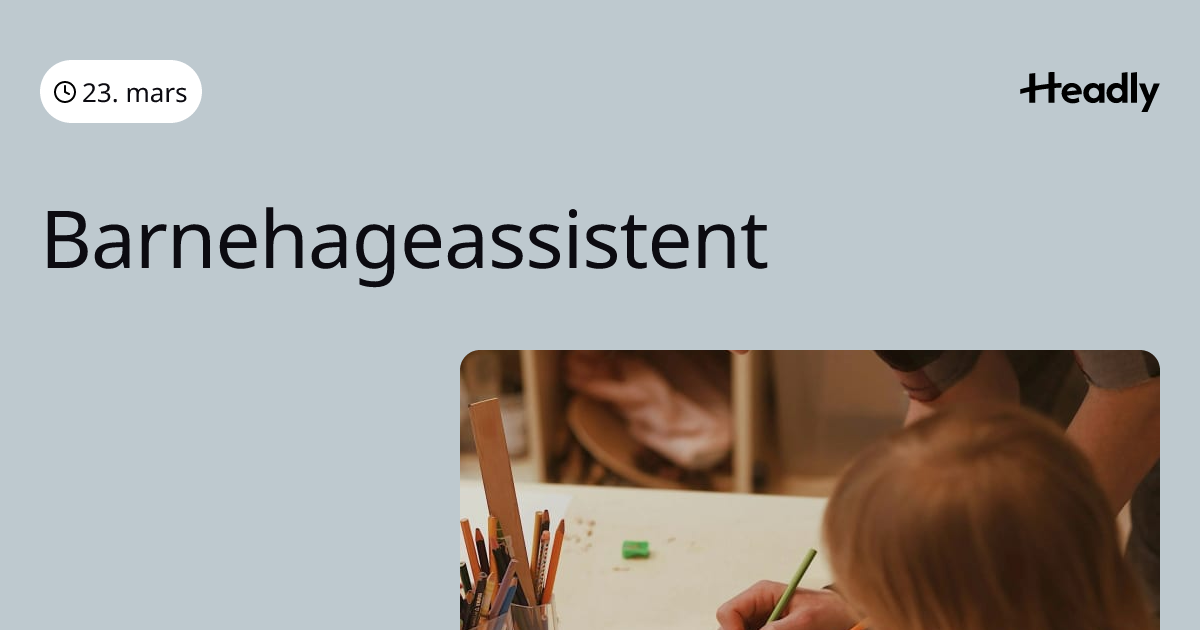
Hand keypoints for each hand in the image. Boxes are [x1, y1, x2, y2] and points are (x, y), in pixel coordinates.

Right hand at [716, 582, 858, 629]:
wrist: (841, 615)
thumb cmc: (827, 611)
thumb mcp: (806, 619)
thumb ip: (781, 627)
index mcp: (761, 593)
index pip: (728, 612)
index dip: (731, 629)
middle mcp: (755, 606)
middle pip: (730, 626)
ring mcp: (760, 620)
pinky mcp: (766, 629)